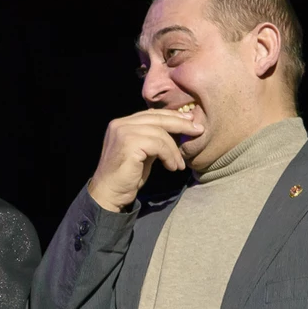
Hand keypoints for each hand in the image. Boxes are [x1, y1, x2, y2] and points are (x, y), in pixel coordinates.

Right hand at [86, 109, 203, 210]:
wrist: (109, 194)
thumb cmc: (127, 176)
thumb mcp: (143, 153)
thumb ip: (153, 139)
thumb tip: (177, 130)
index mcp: (122, 123)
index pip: (151, 114)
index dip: (172, 116)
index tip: (190, 121)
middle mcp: (120, 124)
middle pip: (157, 118)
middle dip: (180, 124)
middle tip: (198, 130)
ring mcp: (123, 132)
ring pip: (160, 133)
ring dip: (174, 150)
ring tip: (179, 164)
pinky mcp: (129, 144)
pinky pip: (158, 145)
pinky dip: (169, 156)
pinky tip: (172, 167)